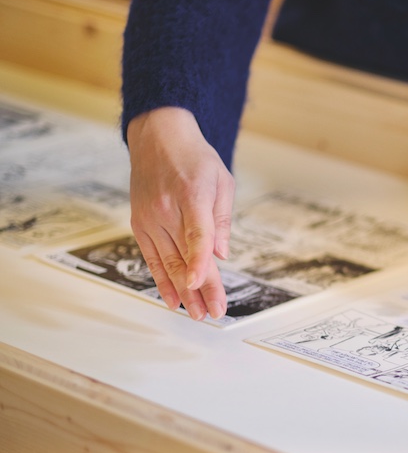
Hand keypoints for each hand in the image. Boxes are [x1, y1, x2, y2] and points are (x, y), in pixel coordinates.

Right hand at [126, 107, 233, 319]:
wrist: (158, 138)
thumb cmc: (196, 158)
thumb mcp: (222, 180)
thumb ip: (222, 219)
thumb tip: (221, 254)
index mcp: (191, 195)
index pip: (196, 234)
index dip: (199, 261)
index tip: (201, 285)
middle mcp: (166, 210)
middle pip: (185, 256)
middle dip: (201, 289)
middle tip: (214, 313)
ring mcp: (149, 219)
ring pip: (168, 262)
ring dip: (184, 292)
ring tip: (198, 314)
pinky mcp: (140, 224)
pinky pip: (152, 258)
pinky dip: (162, 281)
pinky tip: (173, 300)